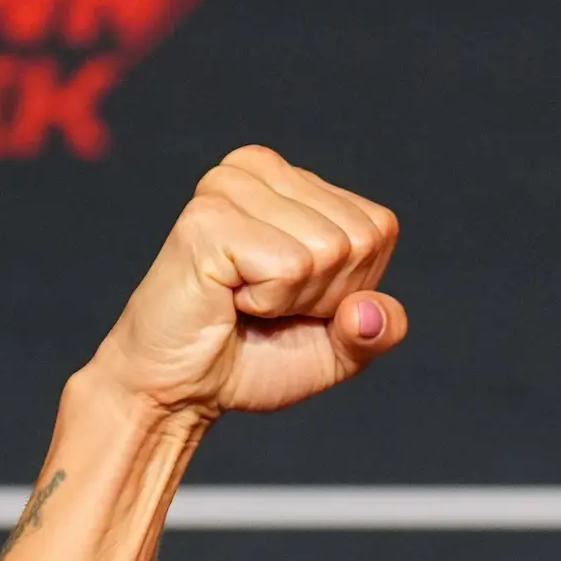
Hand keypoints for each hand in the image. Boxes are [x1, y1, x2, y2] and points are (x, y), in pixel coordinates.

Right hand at [83, 146, 407, 416]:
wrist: (180, 390)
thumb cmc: (251, 358)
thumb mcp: (340, 349)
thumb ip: (380, 328)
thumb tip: (372, 311)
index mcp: (295, 183)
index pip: (379, 229)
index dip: (351, 287)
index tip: (296, 300)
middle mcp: (261, 170)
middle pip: (358, 239)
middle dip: (325, 295)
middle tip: (266, 305)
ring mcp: (229, 187)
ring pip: (329, 250)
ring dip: (293, 299)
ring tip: (244, 300)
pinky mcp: (208, 219)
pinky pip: (290, 266)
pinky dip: (268, 301)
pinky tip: (228, 298)